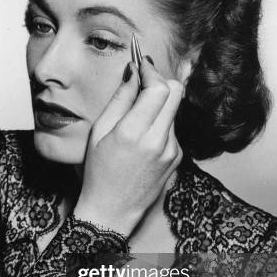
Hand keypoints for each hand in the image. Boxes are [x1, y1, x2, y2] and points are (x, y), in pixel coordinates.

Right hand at [74, 57, 182, 236]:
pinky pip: (172, 129)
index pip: (159, 88)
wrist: (112, 211)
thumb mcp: (99, 133)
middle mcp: (158, 141)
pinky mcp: (178, 158)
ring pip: (174, 110)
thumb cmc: (98, 173)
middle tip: (145, 82)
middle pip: (176, 92)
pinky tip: (143, 139)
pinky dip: (160, 124)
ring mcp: (172, 150)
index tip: (142, 64)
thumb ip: (119, 99)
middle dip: (162, 81)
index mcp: (133, 133)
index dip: (151, 71)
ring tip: (136, 119)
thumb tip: (133, 71)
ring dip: (159, 105)